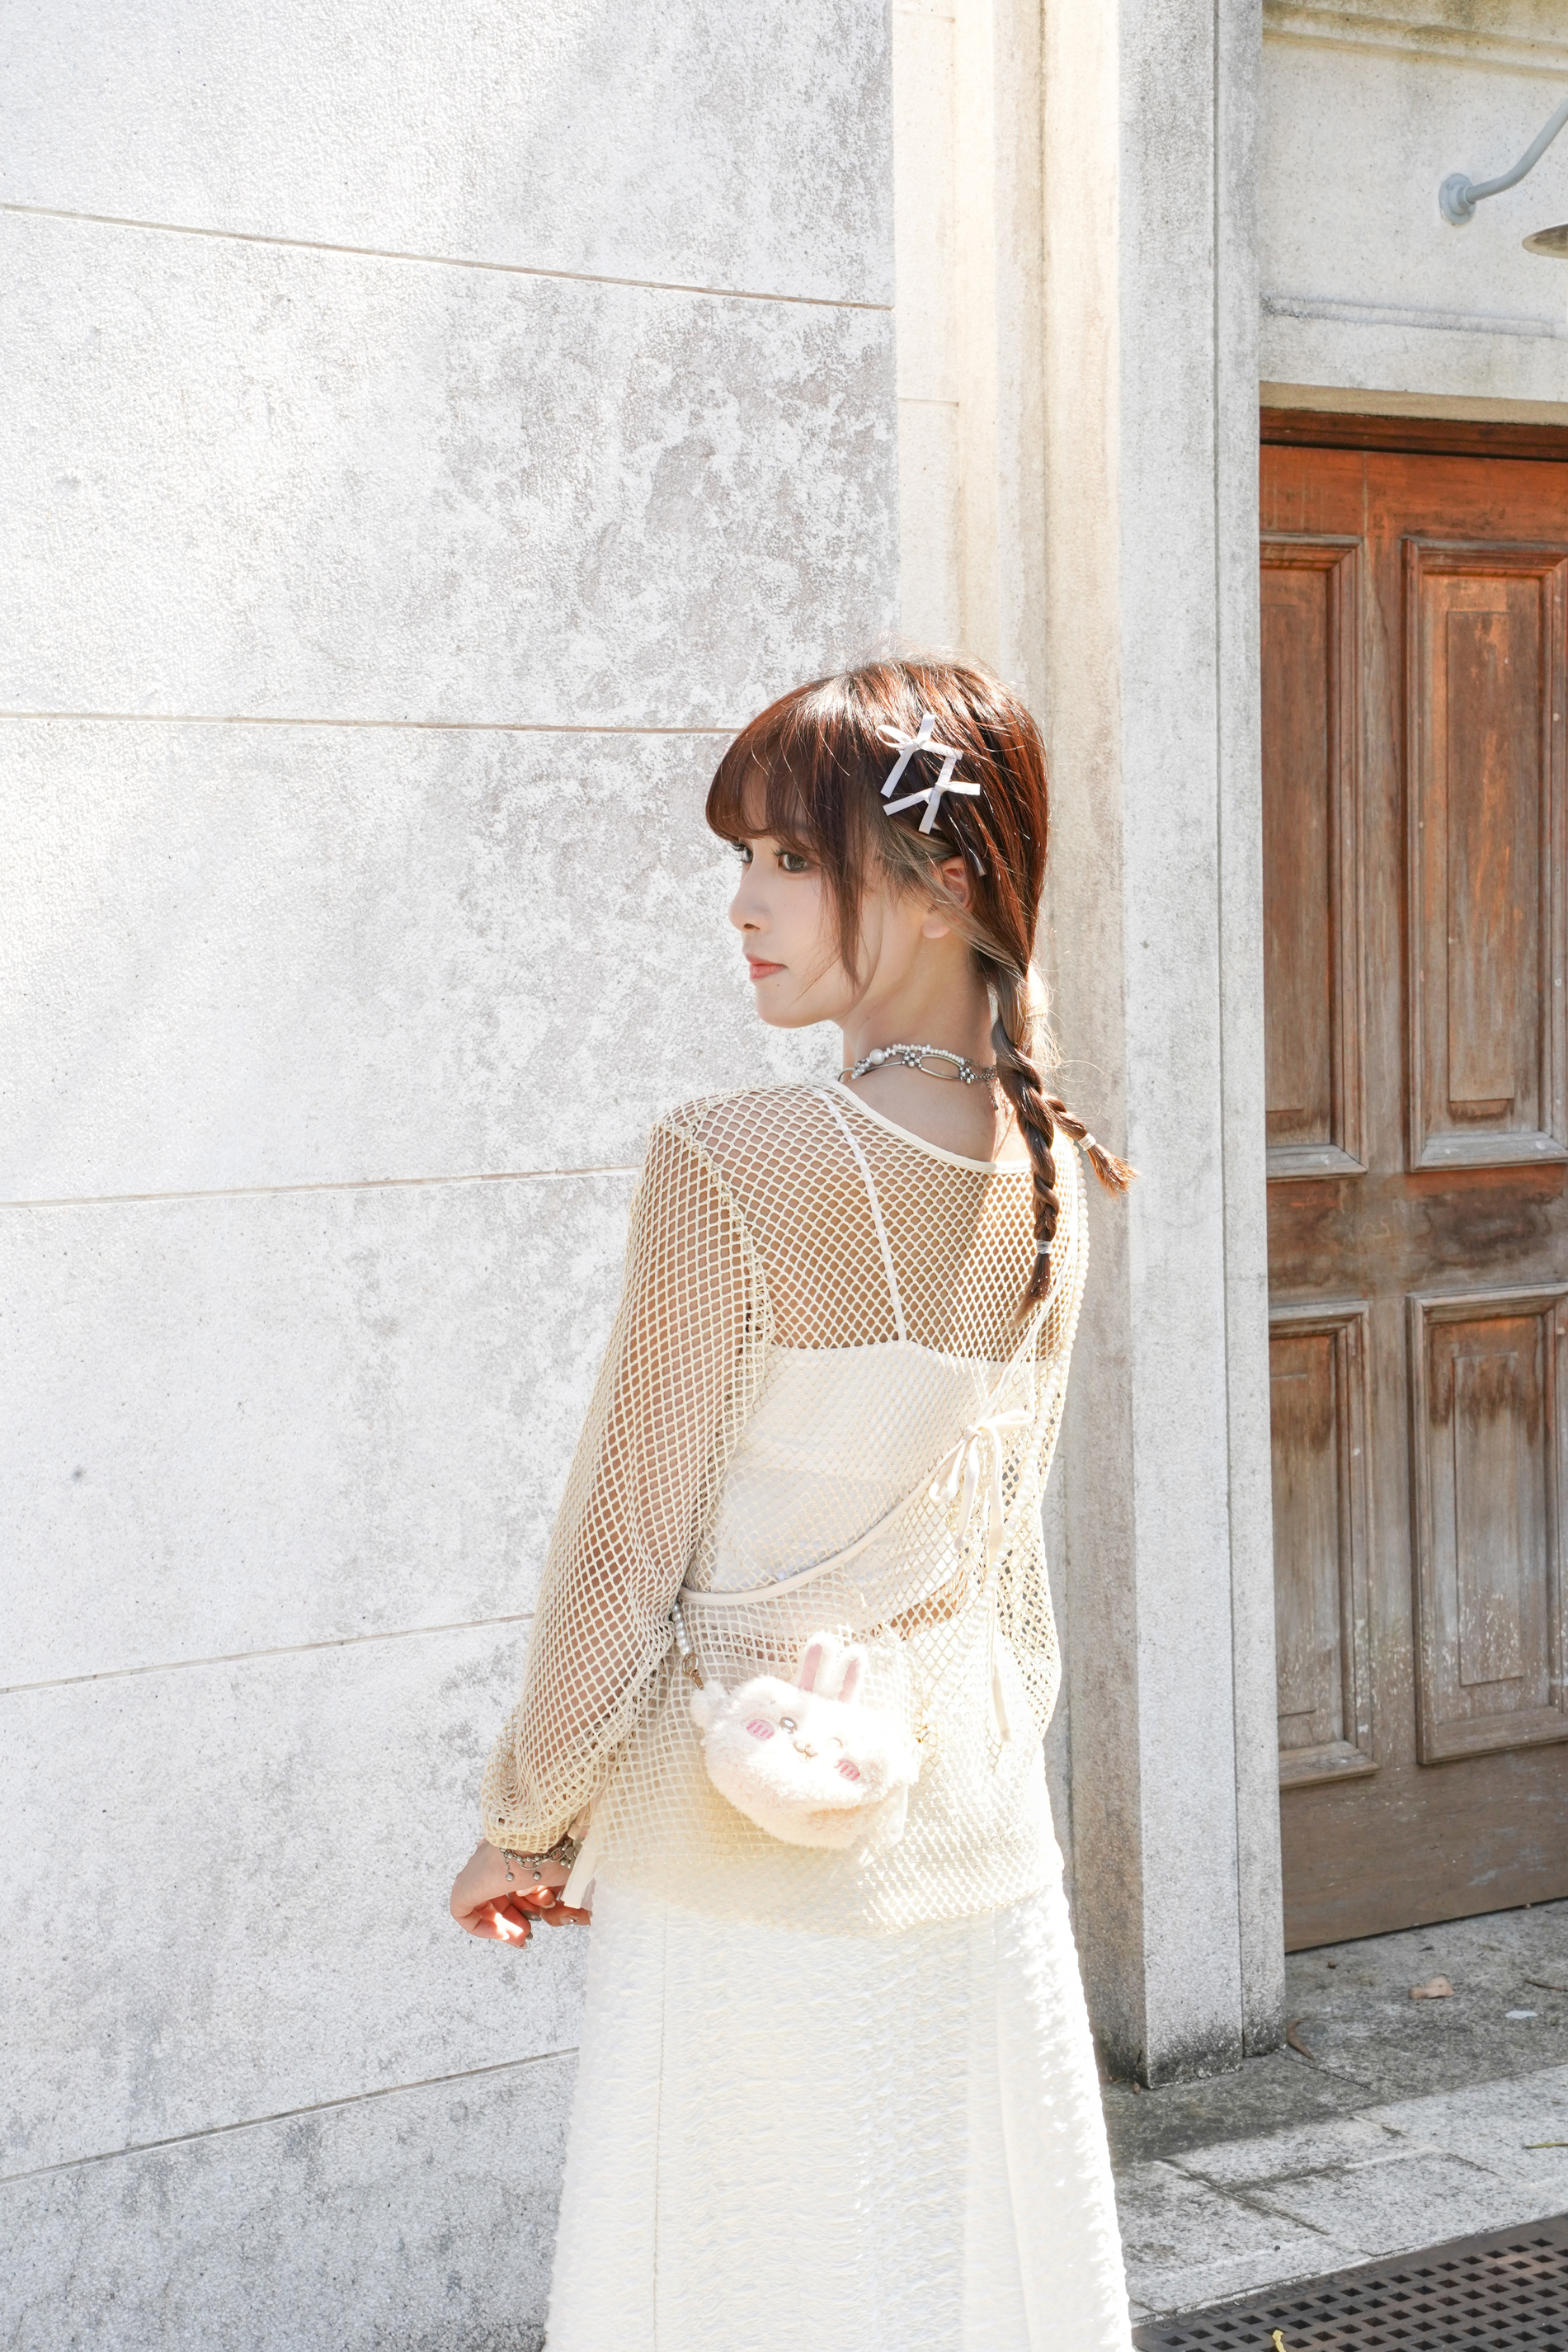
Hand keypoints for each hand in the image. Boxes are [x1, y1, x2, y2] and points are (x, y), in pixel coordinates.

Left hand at [448, 1839, 590, 1943]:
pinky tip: (502, 1932)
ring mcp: (479, 1867)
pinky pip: (462, 1911)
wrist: (541, 1836)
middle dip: (514, 1917)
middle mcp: (496, 1854)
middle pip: (498, 1892)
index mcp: (516, 1847)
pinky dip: (480, 1926)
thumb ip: (570, 1892)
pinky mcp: (466, 1884)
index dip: (526, 1902)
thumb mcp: (570, 1874)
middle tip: (528, 1934)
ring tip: (521, 1935)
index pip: (513, 1878)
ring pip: (484, 1901)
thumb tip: (582, 1914)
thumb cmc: (562, 1850)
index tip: (540, 1916)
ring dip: (504, 1923)